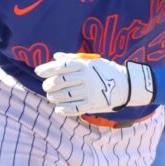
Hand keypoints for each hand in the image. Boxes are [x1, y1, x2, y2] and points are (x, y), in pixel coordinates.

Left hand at [34, 52, 153, 115]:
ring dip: (54, 97)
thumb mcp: (91, 62)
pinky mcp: (92, 104)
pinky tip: (58, 108)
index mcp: (85, 65)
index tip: (38, 71)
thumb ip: (72, 59)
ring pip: (64, 96)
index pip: (62, 66)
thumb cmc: (105, 71)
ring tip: (51, 96)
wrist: (126, 85)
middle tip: (46, 87)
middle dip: (49, 85)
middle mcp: (86, 78)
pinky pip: (74, 108)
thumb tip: (55, 56)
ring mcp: (89, 92)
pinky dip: (63, 109)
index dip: (47, 68)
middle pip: (60, 82)